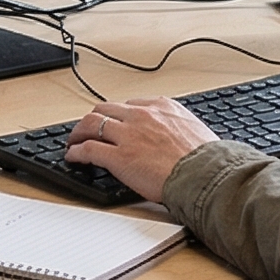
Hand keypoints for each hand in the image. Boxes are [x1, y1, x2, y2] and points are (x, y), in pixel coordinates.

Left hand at [63, 98, 218, 201]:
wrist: (205, 175)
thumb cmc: (206, 159)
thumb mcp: (194, 129)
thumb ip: (176, 127)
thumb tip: (173, 136)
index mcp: (161, 106)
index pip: (129, 104)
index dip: (116, 115)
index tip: (113, 122)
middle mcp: (141, 115)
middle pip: (105, 109)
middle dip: (94, 118)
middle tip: (88, 128)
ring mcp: (127, 135)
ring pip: (91, 123)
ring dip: (79, 132)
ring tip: (74, 140)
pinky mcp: (118, 156)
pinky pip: (88, 149)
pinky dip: (76, 152)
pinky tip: (73, 157)